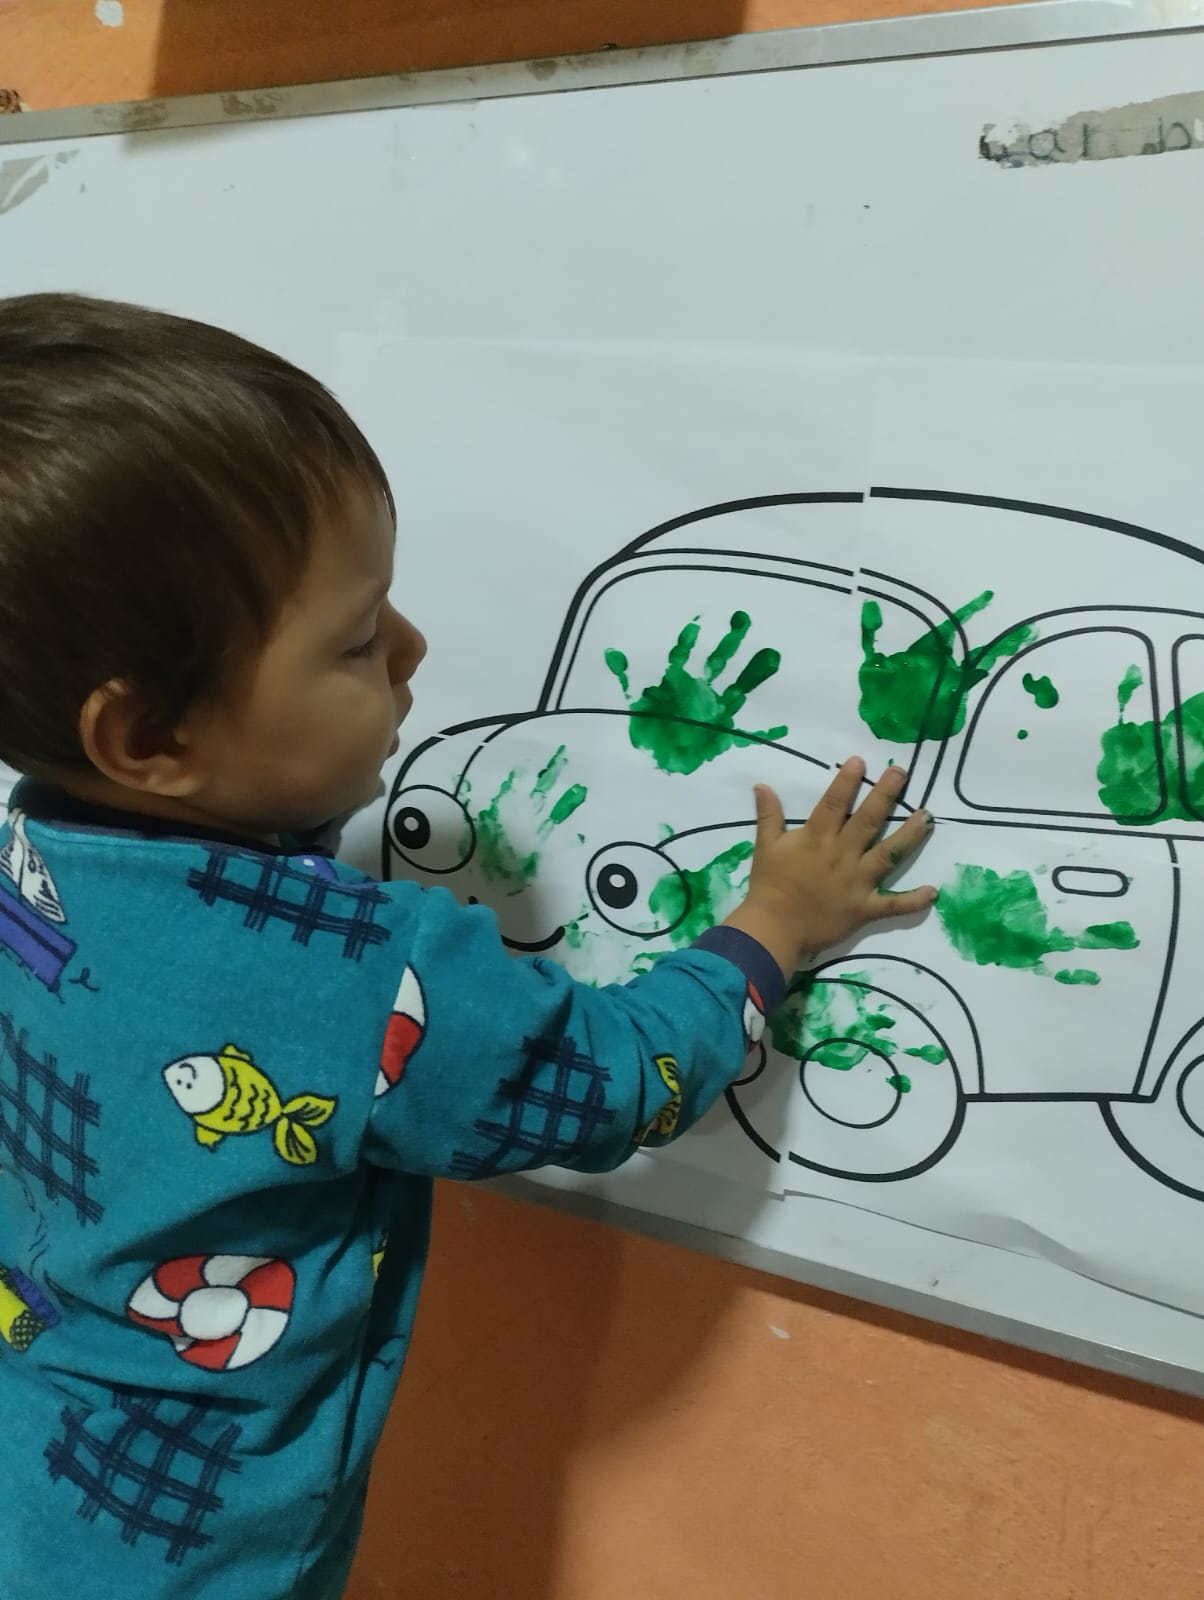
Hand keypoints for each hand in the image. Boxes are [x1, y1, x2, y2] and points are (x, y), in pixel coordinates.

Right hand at [723, 757, 935, 976]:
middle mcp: (842, 855)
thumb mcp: (765, 846)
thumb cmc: (769, 886)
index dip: (847, 781)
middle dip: (885, 795)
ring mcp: (857, 882)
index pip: (834, 804)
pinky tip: (934, 891)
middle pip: (868, 820)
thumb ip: (768, 815)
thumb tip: (761, 785)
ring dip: (909, 835)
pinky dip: (914, 900)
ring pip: (888, 854)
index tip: (860, 760)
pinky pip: (893, 904)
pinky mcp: (864, 908)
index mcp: (817, 839)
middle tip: (901, 773)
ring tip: (927, 816)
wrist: (774, 929)